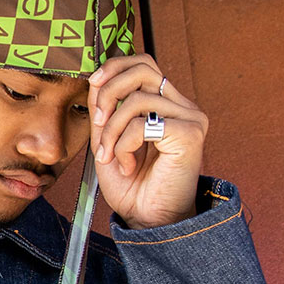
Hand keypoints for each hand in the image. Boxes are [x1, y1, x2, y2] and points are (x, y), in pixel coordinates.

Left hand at [86, 53, 207, 229]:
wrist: (147, 219)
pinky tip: (128, 165)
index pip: (143, 63)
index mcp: (165, 104)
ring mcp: (190, 118)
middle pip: (143, 67)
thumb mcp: (107, 138)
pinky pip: (142, 124)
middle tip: (97, 120)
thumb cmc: (131, 185)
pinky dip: (124, 145)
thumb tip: (95, 78)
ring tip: (111, 156)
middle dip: (109, 90)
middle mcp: (182, 106)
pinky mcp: (189, 134)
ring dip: (111, 131)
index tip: (93, 84)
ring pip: (136, 100)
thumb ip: (104, 108)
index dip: (115, 67)